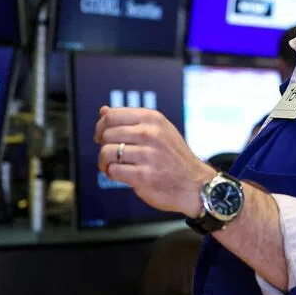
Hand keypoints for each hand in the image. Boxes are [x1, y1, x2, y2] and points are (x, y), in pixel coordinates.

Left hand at [96, 106, 214, 216]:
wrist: (194, 184)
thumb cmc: (174, 156)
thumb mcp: (160, 130)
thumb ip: (131, 120)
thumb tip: (103, 110)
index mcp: (152, 119)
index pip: (112, 115)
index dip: (101, 126)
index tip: (102, 136)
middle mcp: (150, 134)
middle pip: (107, 134)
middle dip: (103, 145)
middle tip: (110, 154)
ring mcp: (147, 155)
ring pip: (107, 152)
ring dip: (104, 162)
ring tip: (111, 166)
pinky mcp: (143, 176)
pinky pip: (113, 171)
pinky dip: (111, 174)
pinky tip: (119, 174)